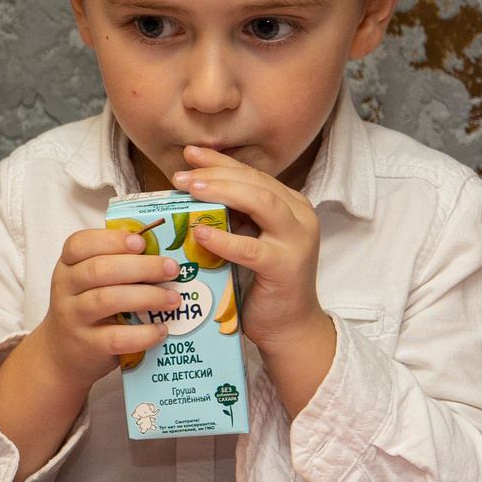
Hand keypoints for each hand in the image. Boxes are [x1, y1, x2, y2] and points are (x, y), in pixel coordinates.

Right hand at [22, 222, 182, 391]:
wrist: (62, 354)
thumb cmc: (86, 310)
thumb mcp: (88, 283)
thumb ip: (115, 266)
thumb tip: (161, 254)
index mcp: (67, 266)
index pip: (79, 244)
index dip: (111, 240)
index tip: (141, 242)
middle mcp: (65, 289)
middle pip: (100, 269)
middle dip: (142, 266)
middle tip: (172, 269)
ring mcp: (73, 318)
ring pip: (108, 299)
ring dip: (147, 296)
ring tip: (173, 299)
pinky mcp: (87, 346)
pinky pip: (117, 337)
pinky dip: (143, 333)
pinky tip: (161, 330)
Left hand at [175, 146, 337, 414]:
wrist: (288, 327)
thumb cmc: (260, 284)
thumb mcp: (247, 241)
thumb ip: (231, 218)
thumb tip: (188, 195)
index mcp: (290, 205)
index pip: (252, 175)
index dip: (221, 162)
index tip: (189, 154)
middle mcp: (299, 216)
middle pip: (256, 182)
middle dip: (216, 174)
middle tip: (181, 174)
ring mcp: (297, 241)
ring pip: (261, 203)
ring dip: (222, 193)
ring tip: (190, 189)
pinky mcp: (286, 267)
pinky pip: (252, 248)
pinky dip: (224, 238)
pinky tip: (200, 232)